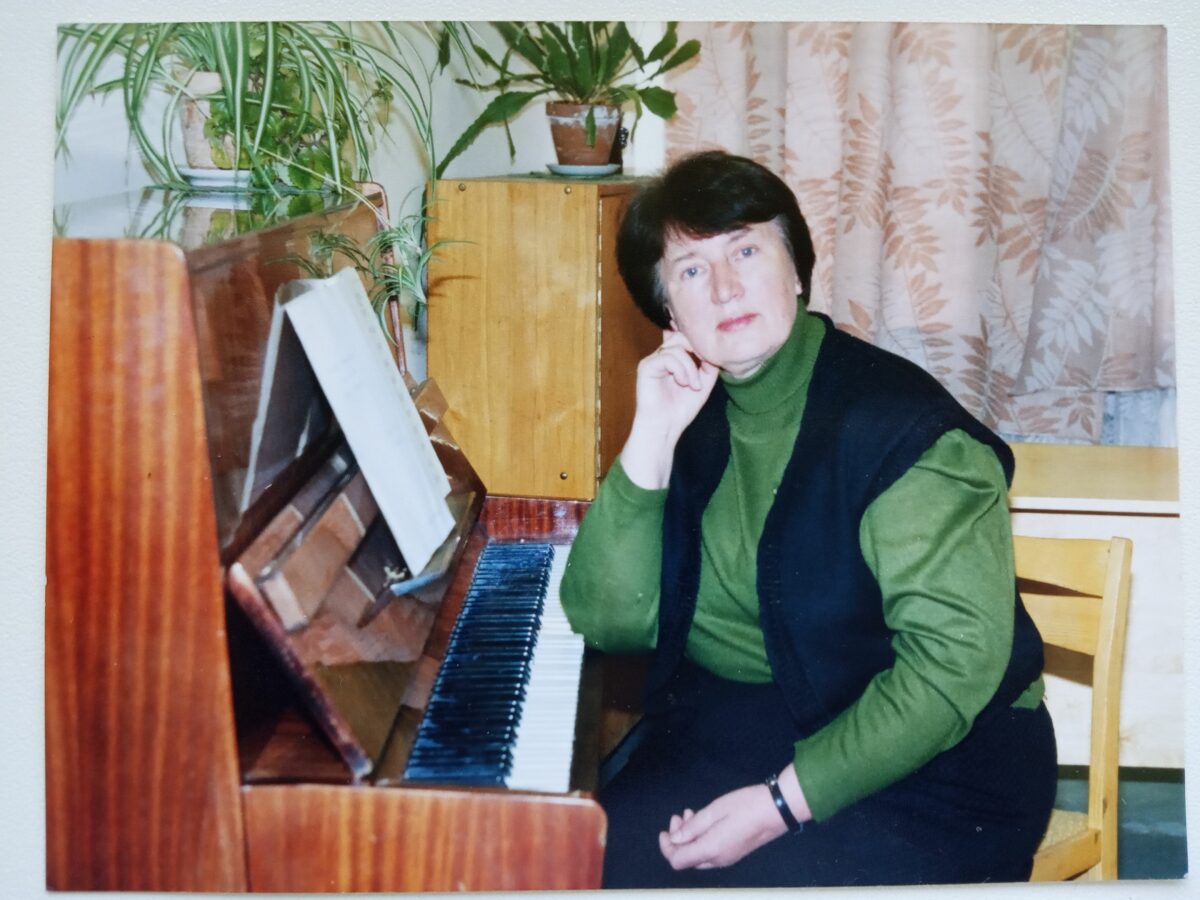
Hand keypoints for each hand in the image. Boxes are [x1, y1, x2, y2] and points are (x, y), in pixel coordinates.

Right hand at [620, 330, 718, 488]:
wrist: (665, 428)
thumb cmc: (681, 409)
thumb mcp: (703, 383)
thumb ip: (708, 365)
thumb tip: (711, 349)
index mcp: (672, 359)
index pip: (683, 337)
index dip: (697, 341)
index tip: (708, 359)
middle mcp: (660, 356)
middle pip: (680, 336)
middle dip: (697, 350)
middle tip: (705, 367)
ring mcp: (652, 361)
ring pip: (676, 347)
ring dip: (690, 367)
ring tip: (693, 385)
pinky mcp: (646, 367)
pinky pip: (667, 357)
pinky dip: (680, 369)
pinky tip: (683, 383)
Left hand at [657, 784, 786, 870]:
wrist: (778, 809)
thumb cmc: (746, 806)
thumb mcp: (715, 811)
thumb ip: (693, 828)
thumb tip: (675, 839)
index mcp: (711, 850)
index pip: (678, 860)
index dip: (666, 848)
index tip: (665, 830)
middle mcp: (718, 860)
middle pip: (688, 858)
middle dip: (678, 839)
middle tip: (679, 816)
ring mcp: (729, 857)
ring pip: (699, 854)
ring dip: (690, 836)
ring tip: (691, 813)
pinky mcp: (736, 852)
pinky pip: (712, 851)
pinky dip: (702, 837)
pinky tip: (705, 820)